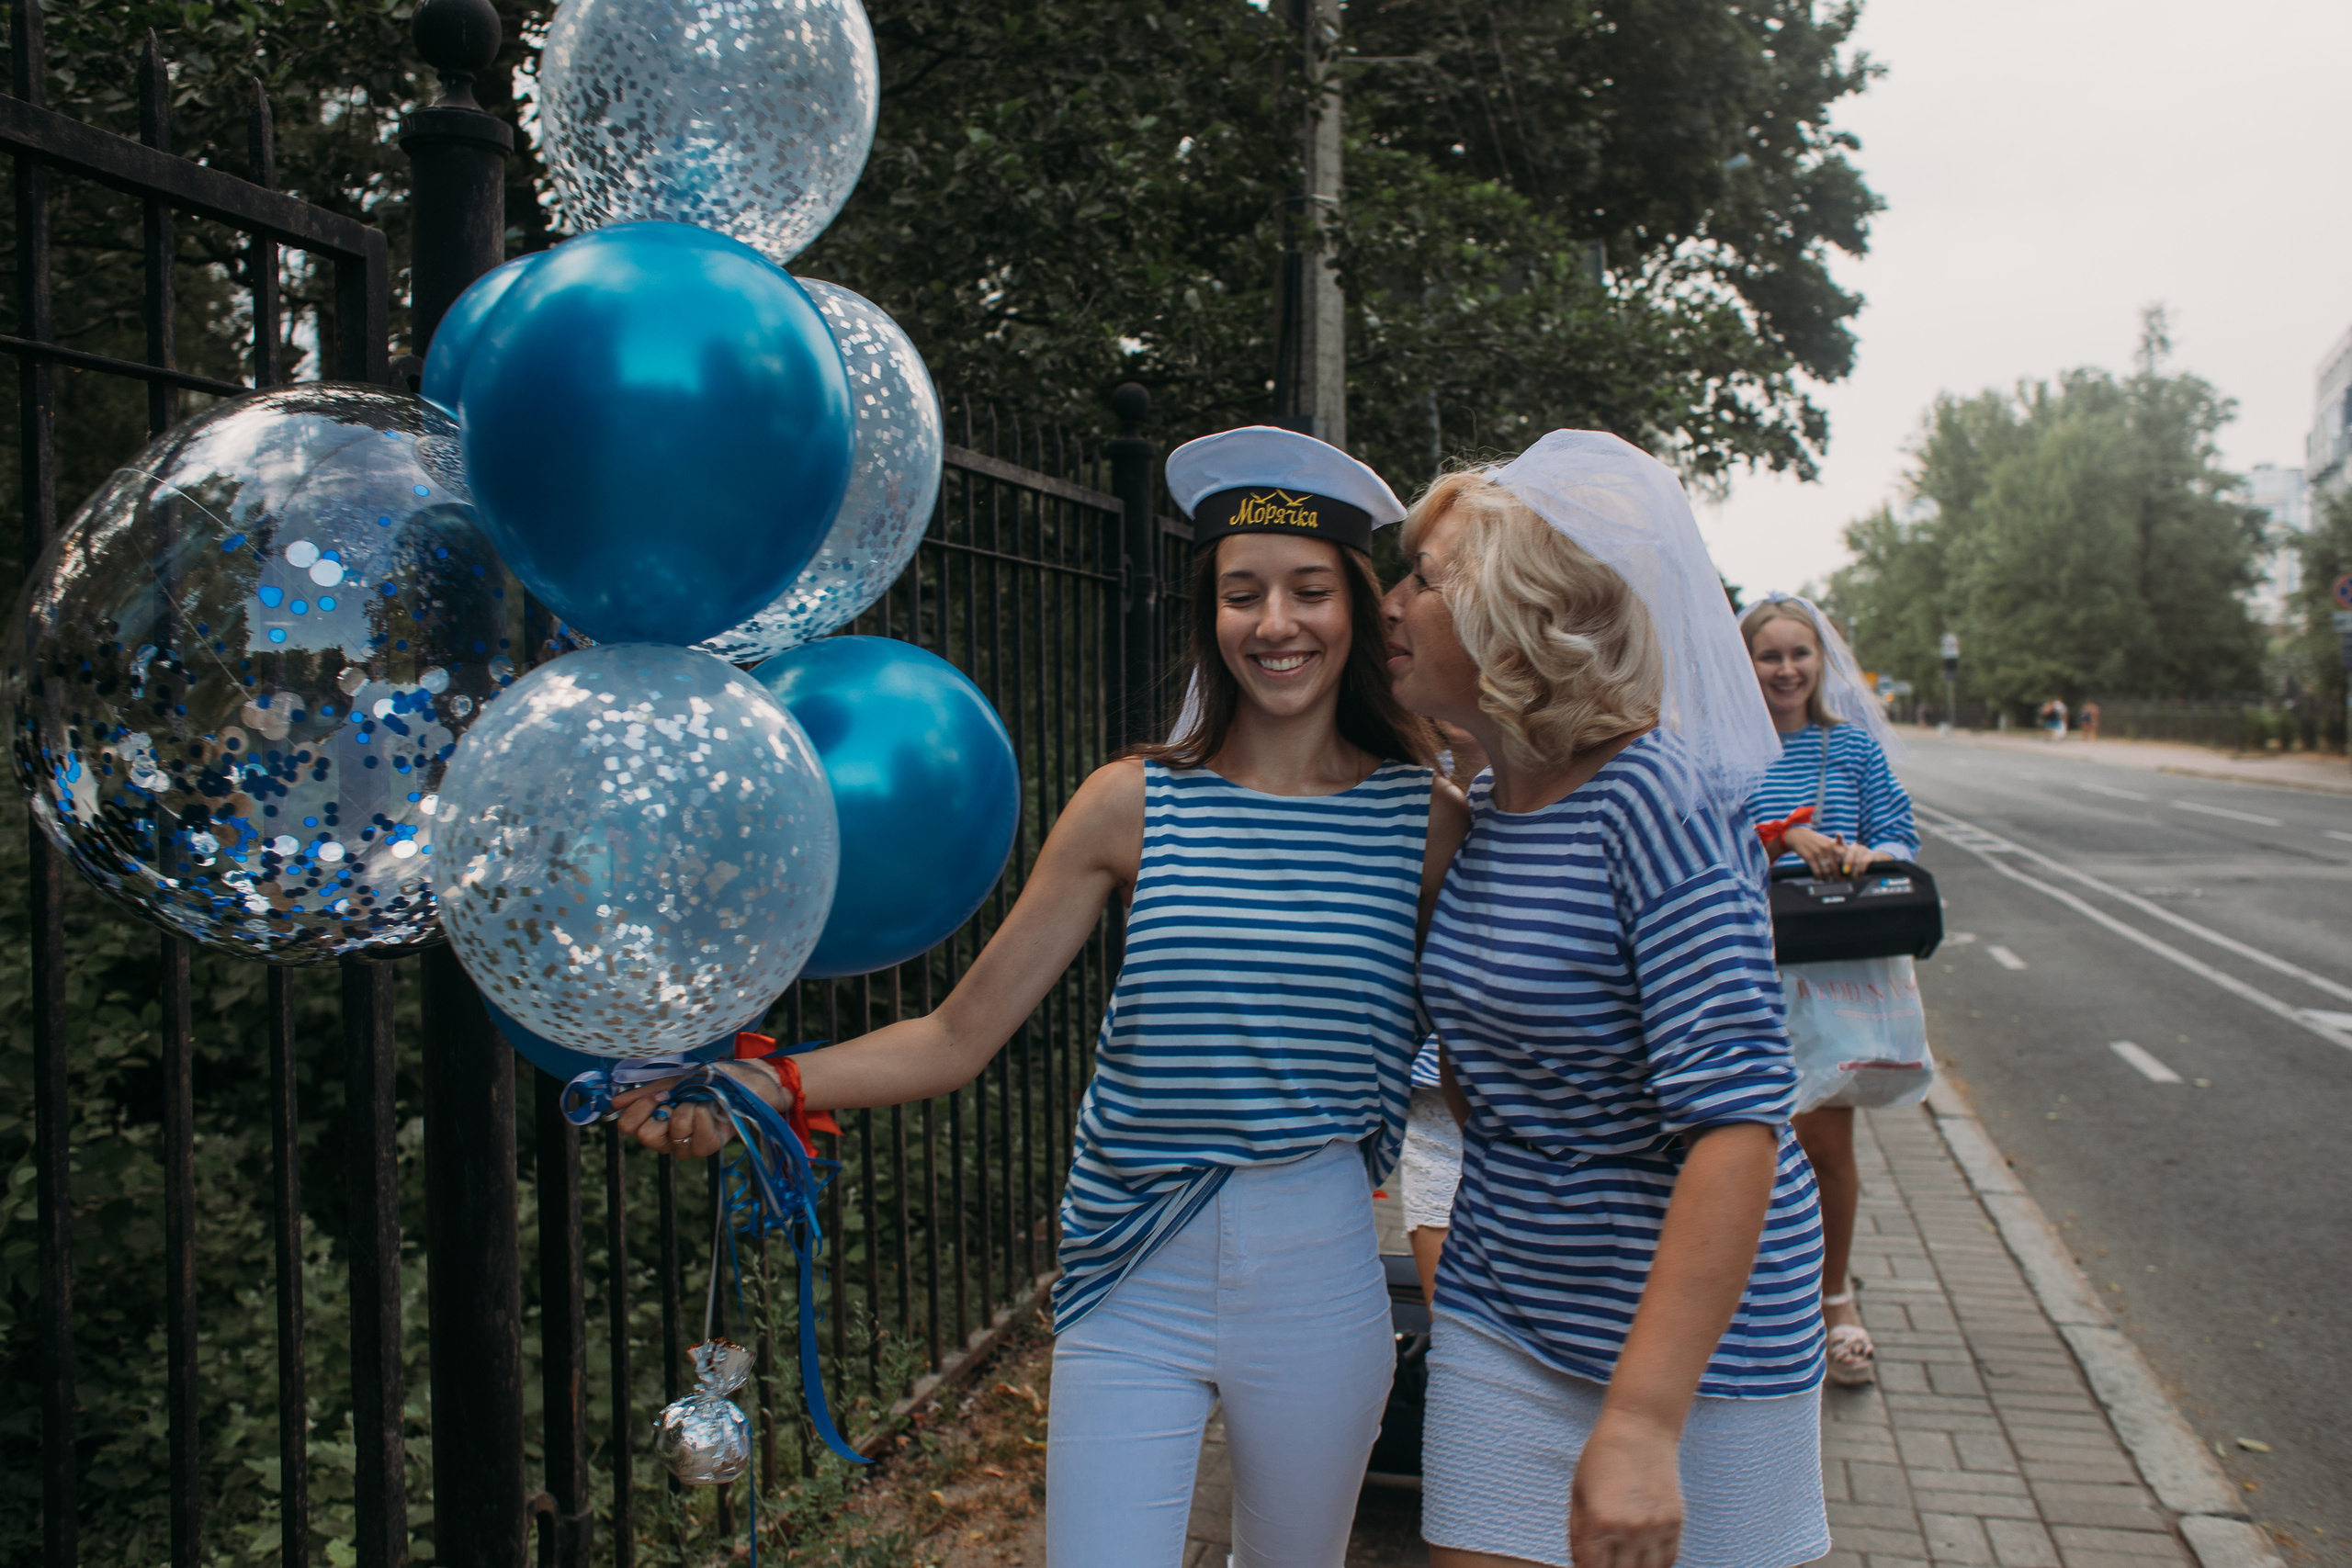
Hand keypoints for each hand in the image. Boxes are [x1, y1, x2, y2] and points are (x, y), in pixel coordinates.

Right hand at [613, 1062, 789, 1158]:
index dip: (637, 1110)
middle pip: (645, 1137)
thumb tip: (614, 1102)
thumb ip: (646, 1092)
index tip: (656, 1094)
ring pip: (674, 1136)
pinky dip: (706, 1118)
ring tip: (700, 1101)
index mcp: (655, 1118)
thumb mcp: (676, 1080)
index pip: (628, 1126)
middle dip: (662, 1111)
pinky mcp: (709, 1147)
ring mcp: (688, 1144)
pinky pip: (698, 1139)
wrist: (748, 1078)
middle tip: (678, 1099)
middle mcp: (668, 1136)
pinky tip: (713, 1110)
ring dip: (688, 1111)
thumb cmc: (712, 1077)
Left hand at [1569, 1411, 1682, 1567]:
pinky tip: (1643, 1555)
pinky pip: (1668, 1560)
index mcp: (1599, 1522)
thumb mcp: (1578, 1494)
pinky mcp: (1675, 1523)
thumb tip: (1580, 1564)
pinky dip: (1655, 1564)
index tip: (1587, 1566)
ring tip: (1624, 1558)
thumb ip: (1577, 1534)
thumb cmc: (1602, 1457)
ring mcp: (1656, 1528)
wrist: (1641, 1429)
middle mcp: (1630, 1529)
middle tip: (1605, 1559)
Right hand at [1782, 826, 1886, 877]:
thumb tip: (1846, 866)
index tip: (1848, 876)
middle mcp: (1827, 848)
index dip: (1847, 868)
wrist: (1798, 836)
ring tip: (1825, 880)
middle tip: (1836, 882)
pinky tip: (1817, 878)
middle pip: (1836, 868)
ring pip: (1826, 871)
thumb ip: (1837, 851)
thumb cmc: (1815, 841)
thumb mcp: (1827, 842)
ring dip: (1826, 879)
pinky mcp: (1809, 857)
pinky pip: (1817, 871)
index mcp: (1834, 845)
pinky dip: (1818, 877)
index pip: (1845, 858)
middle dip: (1836, 878)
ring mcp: (1818, 852)